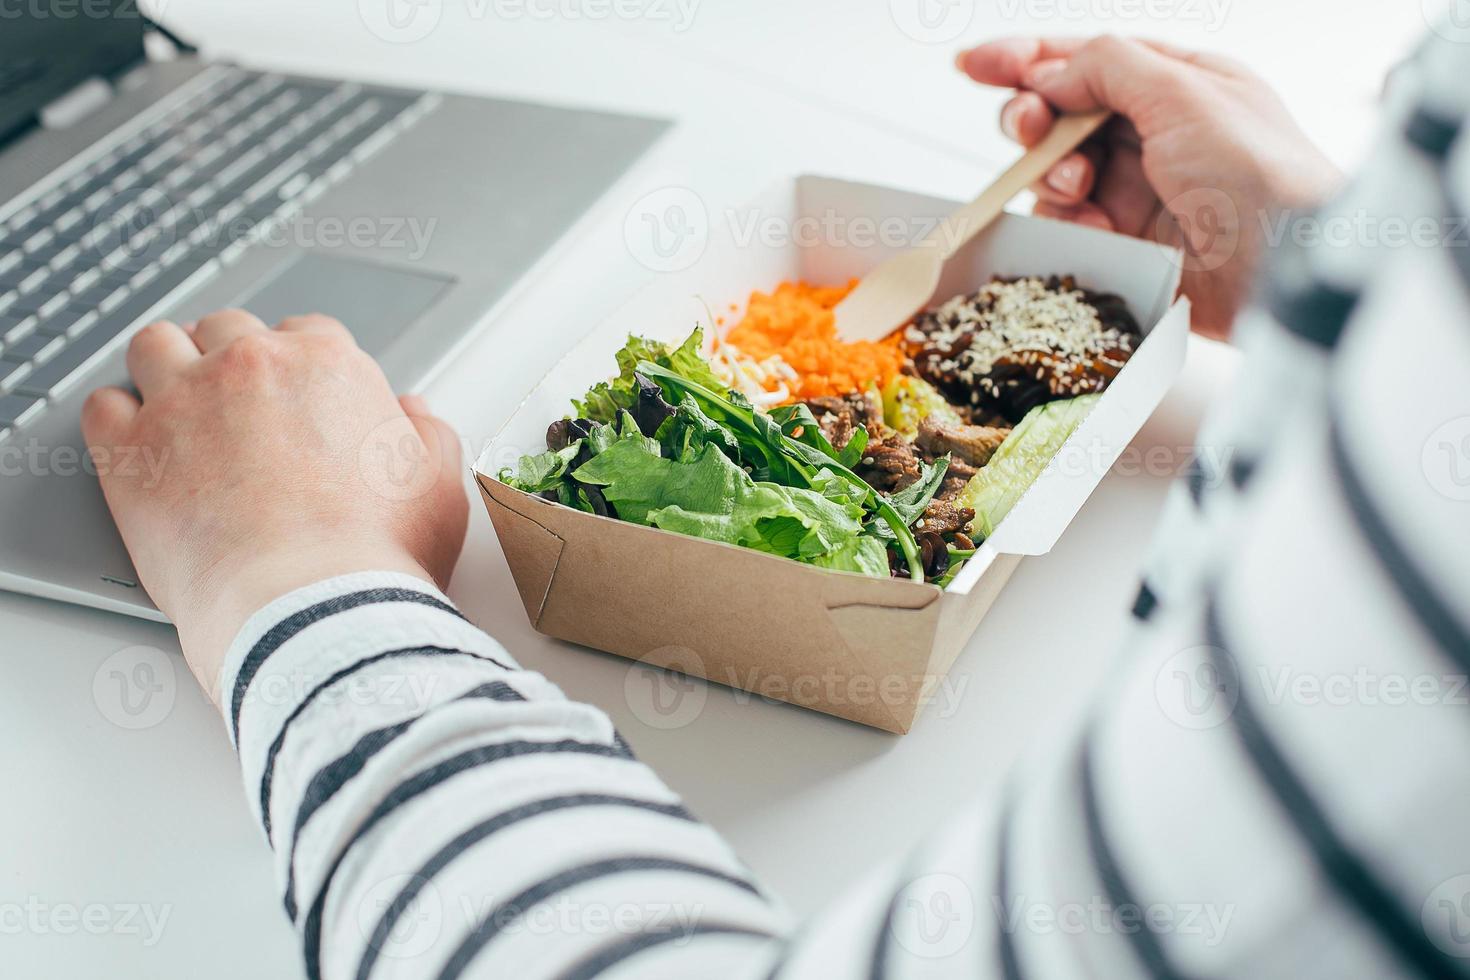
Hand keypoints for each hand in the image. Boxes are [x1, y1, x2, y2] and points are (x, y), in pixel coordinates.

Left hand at [82, 310, 468, 692]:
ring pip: (155, 345)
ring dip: (164, 367)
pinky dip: (116, 418)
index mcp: (328, 366)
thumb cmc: (377, 556)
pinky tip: (134, 443)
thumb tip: (412, 414)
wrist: (311, 607)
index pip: (306, 331)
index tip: (296, 395)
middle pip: (227, 329)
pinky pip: (102, 404)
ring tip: (173, 405)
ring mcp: (184, 401)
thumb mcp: (438, 489)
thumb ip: (429, 436)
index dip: (300, 364)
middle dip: (230, 357)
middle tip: (234, 402)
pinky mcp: (130, 450)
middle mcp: (252, 365)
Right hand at [958, 36, 1342, 339]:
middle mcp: (1152, 131)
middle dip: (1032, 117)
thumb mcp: (1183, 90)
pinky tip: (1098, 227)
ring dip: (1052, 173)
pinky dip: (1070, 221)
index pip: (1085, 58)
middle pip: (1059, 112)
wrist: (1282, 266)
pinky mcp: (1125, 241)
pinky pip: (1066, 222)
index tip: (972, 65)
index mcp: (1175, 81)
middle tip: (1030, 130)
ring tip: (1077, 187)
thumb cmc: (1255, 169)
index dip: (1022, 59)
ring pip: (1053, 169)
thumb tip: (1048, 74)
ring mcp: (1135, 188)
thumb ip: (1106, 66)